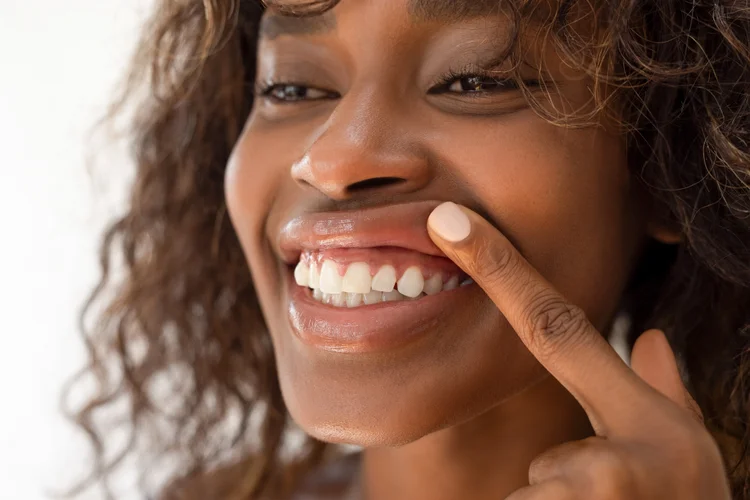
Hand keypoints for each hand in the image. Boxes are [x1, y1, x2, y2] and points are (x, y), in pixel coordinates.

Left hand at [426, 202, 730, 499]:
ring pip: (535, 499)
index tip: (446, 222)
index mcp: (645, 423)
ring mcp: (586, 499)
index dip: (499, 268)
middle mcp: (616, 459)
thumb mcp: (691, 459)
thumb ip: (665, 394)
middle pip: (544, 460)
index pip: (555, 326)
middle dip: (568, 494)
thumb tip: (654, 338)